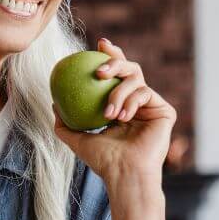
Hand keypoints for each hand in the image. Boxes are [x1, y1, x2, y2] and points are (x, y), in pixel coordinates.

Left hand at [52, 38, 177, 185]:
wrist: (125, 174)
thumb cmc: (102, 161)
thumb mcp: (76, 139)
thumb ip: (64, 123)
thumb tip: (53, 102)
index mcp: (120, 106)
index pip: (115, 76)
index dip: (109, 56)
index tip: (97, 45)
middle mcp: (138, 103)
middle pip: (129, 69)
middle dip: (115, 61)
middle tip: (99, 69)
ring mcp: (152, 106)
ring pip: (136, 79)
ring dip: (118, 93)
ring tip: (108, 113)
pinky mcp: (164, 111)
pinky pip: (145, 93)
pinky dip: (130, 103)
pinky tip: (122, 117)